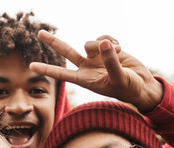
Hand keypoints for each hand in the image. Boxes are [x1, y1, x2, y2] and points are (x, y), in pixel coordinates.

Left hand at [30, 30, 162, 111]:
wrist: (142, 84)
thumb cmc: (129, 88)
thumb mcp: (120, 77)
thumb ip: (110, 61)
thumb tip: (102, 43)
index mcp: (85, 80)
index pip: (62, 74)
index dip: (47, 69)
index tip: (31, 67)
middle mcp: (87, 67)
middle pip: (66, 52)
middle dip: (53, 42)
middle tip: (39, 33)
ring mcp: (96, 57)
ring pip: (89, 42)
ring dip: (103, 45)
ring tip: (118, 52)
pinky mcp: (106, 49)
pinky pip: (103, 38)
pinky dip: (112, 40)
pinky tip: (121, 49)